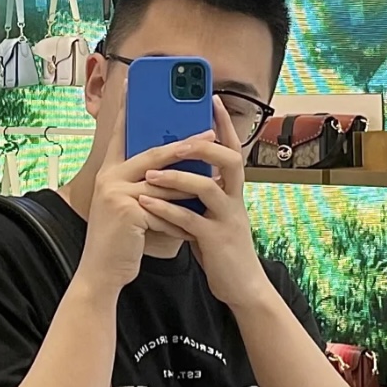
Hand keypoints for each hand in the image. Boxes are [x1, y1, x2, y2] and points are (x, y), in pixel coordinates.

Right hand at [78, 85, 214, 296]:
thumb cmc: (118, 243)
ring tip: (214, 172)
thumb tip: (176, 173)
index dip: (130, 111)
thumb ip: (145, 188)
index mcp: (109, 174)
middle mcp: (108, 179)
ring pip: (163, 181)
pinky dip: (181, 216)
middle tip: (208, 133)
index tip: (137, 86)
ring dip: (191, 178)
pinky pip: (163, 208)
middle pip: (152, 154)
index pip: (121, 136)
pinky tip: (198, 218)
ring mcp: (115, 193)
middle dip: (183, 144)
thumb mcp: (130, 209)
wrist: (100, 274)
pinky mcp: (127, 212)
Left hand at [137, 97, 267, 309]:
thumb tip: (174, 173)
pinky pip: (190, 220)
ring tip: (150, 172)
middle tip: (177, 138)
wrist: (241, 287)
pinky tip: (145, 203)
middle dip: (202, 145)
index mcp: (233, 192)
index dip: (224, 125)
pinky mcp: (215, 241)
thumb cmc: (221, 250)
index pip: (232, 150)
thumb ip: (199, 196)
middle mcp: (234, 200)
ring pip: (207, 188)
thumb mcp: (212, 216)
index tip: (212, 99)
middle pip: (229, 161)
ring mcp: (227, 220)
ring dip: (177, 177)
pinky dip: (166, 210)